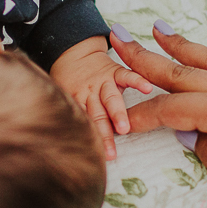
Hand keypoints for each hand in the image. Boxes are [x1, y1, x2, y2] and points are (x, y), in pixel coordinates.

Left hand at [49, 35, 152, 160]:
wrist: (72, 51)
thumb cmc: (67, 78)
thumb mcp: (60, 96)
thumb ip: (65, 114)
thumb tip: (60, 141)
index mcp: (75, 100)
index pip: (83, 122)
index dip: (87, 139)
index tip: (91, 156)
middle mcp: (89, 93)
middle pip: (97, 117)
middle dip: (104, 135)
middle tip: (109, 153)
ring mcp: (103, 82)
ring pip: (111, 99)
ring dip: (117, 114)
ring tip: (124, 128)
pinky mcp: (115, 70)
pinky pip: (127, 75)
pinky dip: (137, 80)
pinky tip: (146, 88)